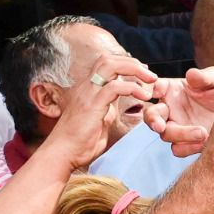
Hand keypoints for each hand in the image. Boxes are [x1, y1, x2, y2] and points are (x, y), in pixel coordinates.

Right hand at [41, 54, 156, 170]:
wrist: (63, 154)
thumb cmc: (80, 142)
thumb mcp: (99, 119)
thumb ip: (108, 107)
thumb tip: (119, 102)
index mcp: (88, 89)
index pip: (106, 64)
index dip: (126, 64)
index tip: (143, 74)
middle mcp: (86, 87)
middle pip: (107, 59)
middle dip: (132, 62)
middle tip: (150, 75)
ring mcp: (88, 94)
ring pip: (109, 65)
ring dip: (134, 69)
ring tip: (151, 81)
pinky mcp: (92, 104)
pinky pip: (114, 87)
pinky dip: (132, 88)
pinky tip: (143, 97)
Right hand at [143, 66, 213, 157]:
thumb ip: (205, 76)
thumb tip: (191, 74)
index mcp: (171, 89)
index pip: (156, 87)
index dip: (153, 89)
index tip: (159, 91)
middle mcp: (170, 109)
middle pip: (151, 115)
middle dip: (153, 120)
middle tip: (160, 126)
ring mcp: (177, 127)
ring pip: (165, 134)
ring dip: (180, 135)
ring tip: (203, 133)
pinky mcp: (187, 142)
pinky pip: (178, 149)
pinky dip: (188, 148)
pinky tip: (205, 143)